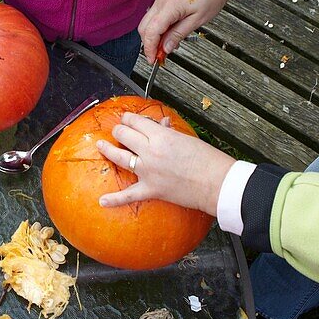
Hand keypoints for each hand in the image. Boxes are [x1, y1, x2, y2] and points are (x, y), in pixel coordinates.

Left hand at [95, 111, 235, 215]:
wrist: (218, 184)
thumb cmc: (208, 160)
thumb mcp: (187, 139)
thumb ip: (169, 132)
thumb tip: (161, 125)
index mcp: (161, 136)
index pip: (135, 121)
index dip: (129, 118)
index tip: (128, 119)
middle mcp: (150, 152)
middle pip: (124, 135)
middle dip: (119, 130)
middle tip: (119, 131)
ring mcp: (148, 171)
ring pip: (120, 157)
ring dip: (107, 150)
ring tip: (100, 145)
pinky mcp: (151, 190)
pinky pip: (128, 195)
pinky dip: (115, 199)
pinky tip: (102, 201)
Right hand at [139, 0, 237, 62]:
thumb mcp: (196, 21)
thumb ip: (178, 35)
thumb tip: (165, 48)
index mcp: (169, 6)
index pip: (150, 31)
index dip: (149, 48)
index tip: (153, 59)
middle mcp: (161, 1)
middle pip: (144, 27)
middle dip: (149, 44)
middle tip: (160, 56)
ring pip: (147, 23)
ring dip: (154, 37)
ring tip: (167, 46)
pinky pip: (155, 17)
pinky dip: (158, 28)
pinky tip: (168, 35)